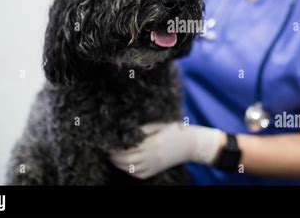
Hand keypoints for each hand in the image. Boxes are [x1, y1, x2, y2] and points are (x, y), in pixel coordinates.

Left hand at [109, 122, 223, 178]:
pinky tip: (125, 165)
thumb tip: (126, 131)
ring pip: (131, 169)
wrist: (191, 144)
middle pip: (127, 160)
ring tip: (113, 158)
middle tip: (108, 151)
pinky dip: (129, 171)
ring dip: (120, 164)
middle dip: (115, 157)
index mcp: (152, 143)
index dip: (116, 147)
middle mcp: (152, 156)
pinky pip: (140, 174)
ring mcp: (154, 165)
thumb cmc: (175, 130)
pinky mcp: (156, 170)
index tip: (109, 143)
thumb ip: (143, 129)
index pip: (128, 148)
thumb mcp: (158, 125)